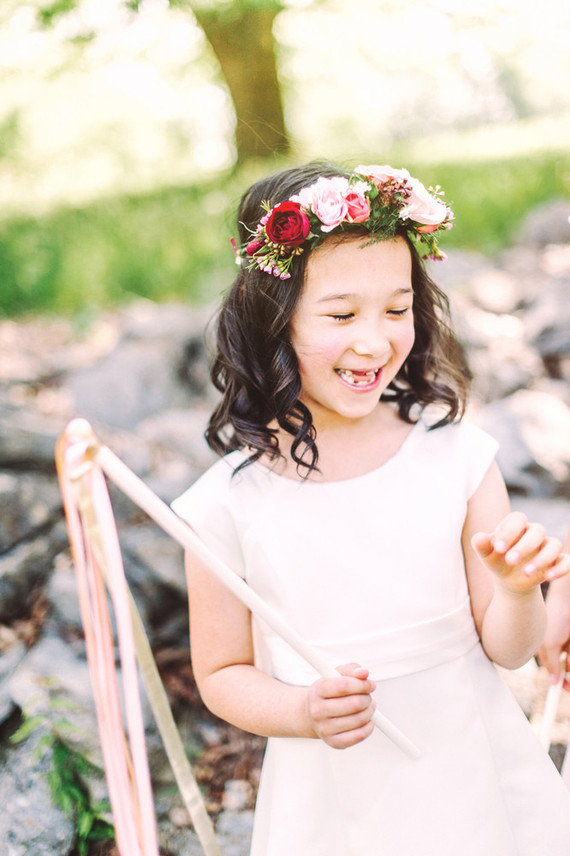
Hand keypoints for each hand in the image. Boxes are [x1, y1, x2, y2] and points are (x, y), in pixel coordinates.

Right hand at [307, 663, 375, 749]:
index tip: (369, 684)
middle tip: (368, 695)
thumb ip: (351, 670)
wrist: (310, 714)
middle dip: (367, 698)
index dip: (362, 684)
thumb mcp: (334, 675)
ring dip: (370, 711)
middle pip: (354, 704)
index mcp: (318, 691)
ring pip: (359, 719)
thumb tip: (363, 673)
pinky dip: (369, 726)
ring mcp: (325, 728)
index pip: (344, 685)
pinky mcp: (334, 742)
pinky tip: (366, 720)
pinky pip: (359, 735)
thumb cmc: (326, 693)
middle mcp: (318, 711)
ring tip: (367, 706)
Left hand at [471, 511, 569, 593]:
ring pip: (554, 544)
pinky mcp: (557, 561)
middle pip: (537, 531)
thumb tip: (478, 538)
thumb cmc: (496, 560)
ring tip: (526, 574)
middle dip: (524, 546)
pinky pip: (566, 560)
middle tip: (510, 561)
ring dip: (541, 559)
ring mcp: (547, 545)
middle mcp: (534, 532)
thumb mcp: (486, 554)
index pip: (517, 519)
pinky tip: (548, 578)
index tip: (498, 549)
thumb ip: (481, 545)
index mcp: (516, 525)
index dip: (509, 531)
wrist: (508, 578)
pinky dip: (560, 568)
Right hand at [537, 572, 569, 689]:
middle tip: (569, 674)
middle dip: (569, 673)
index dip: (560, 685)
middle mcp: (560, 650)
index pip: (554, 674)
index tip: (563, 690)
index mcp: (548, 652)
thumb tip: (553, 682)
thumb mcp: (549, 644)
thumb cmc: (555, 618)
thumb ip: (551, 664)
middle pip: (568, 670)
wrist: (568, 600)